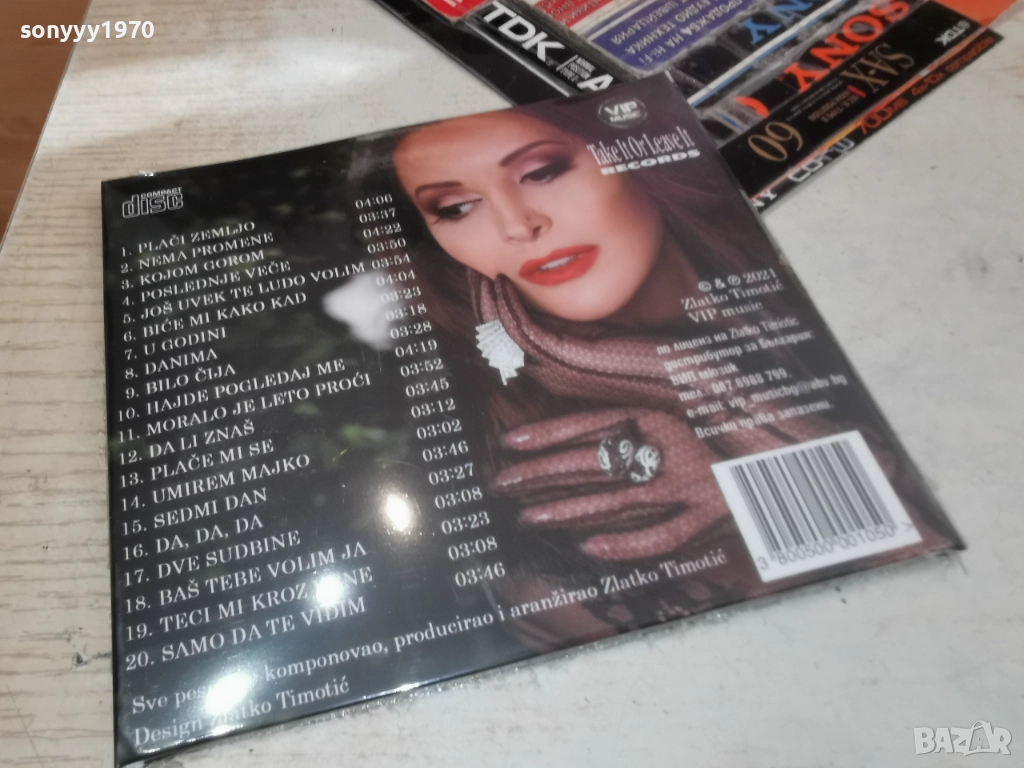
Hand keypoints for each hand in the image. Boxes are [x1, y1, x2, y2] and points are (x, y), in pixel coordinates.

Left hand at [491, 407, 729, 560]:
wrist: (783, 458)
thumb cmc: (720, 433)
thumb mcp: (678, 412)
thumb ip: (633, 420)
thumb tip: (581, 426)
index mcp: (659, 417)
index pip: (590, 425)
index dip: (547, 435)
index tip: (510, 444)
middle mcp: (668, 449)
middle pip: (592, 463)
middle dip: (541, 475)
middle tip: (503, 484)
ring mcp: (687, 487)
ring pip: (615, 501)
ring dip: (568, 510)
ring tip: (528, 516)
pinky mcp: (706, 520)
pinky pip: (659, 537)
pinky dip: (623, 544)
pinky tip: (588, 547)